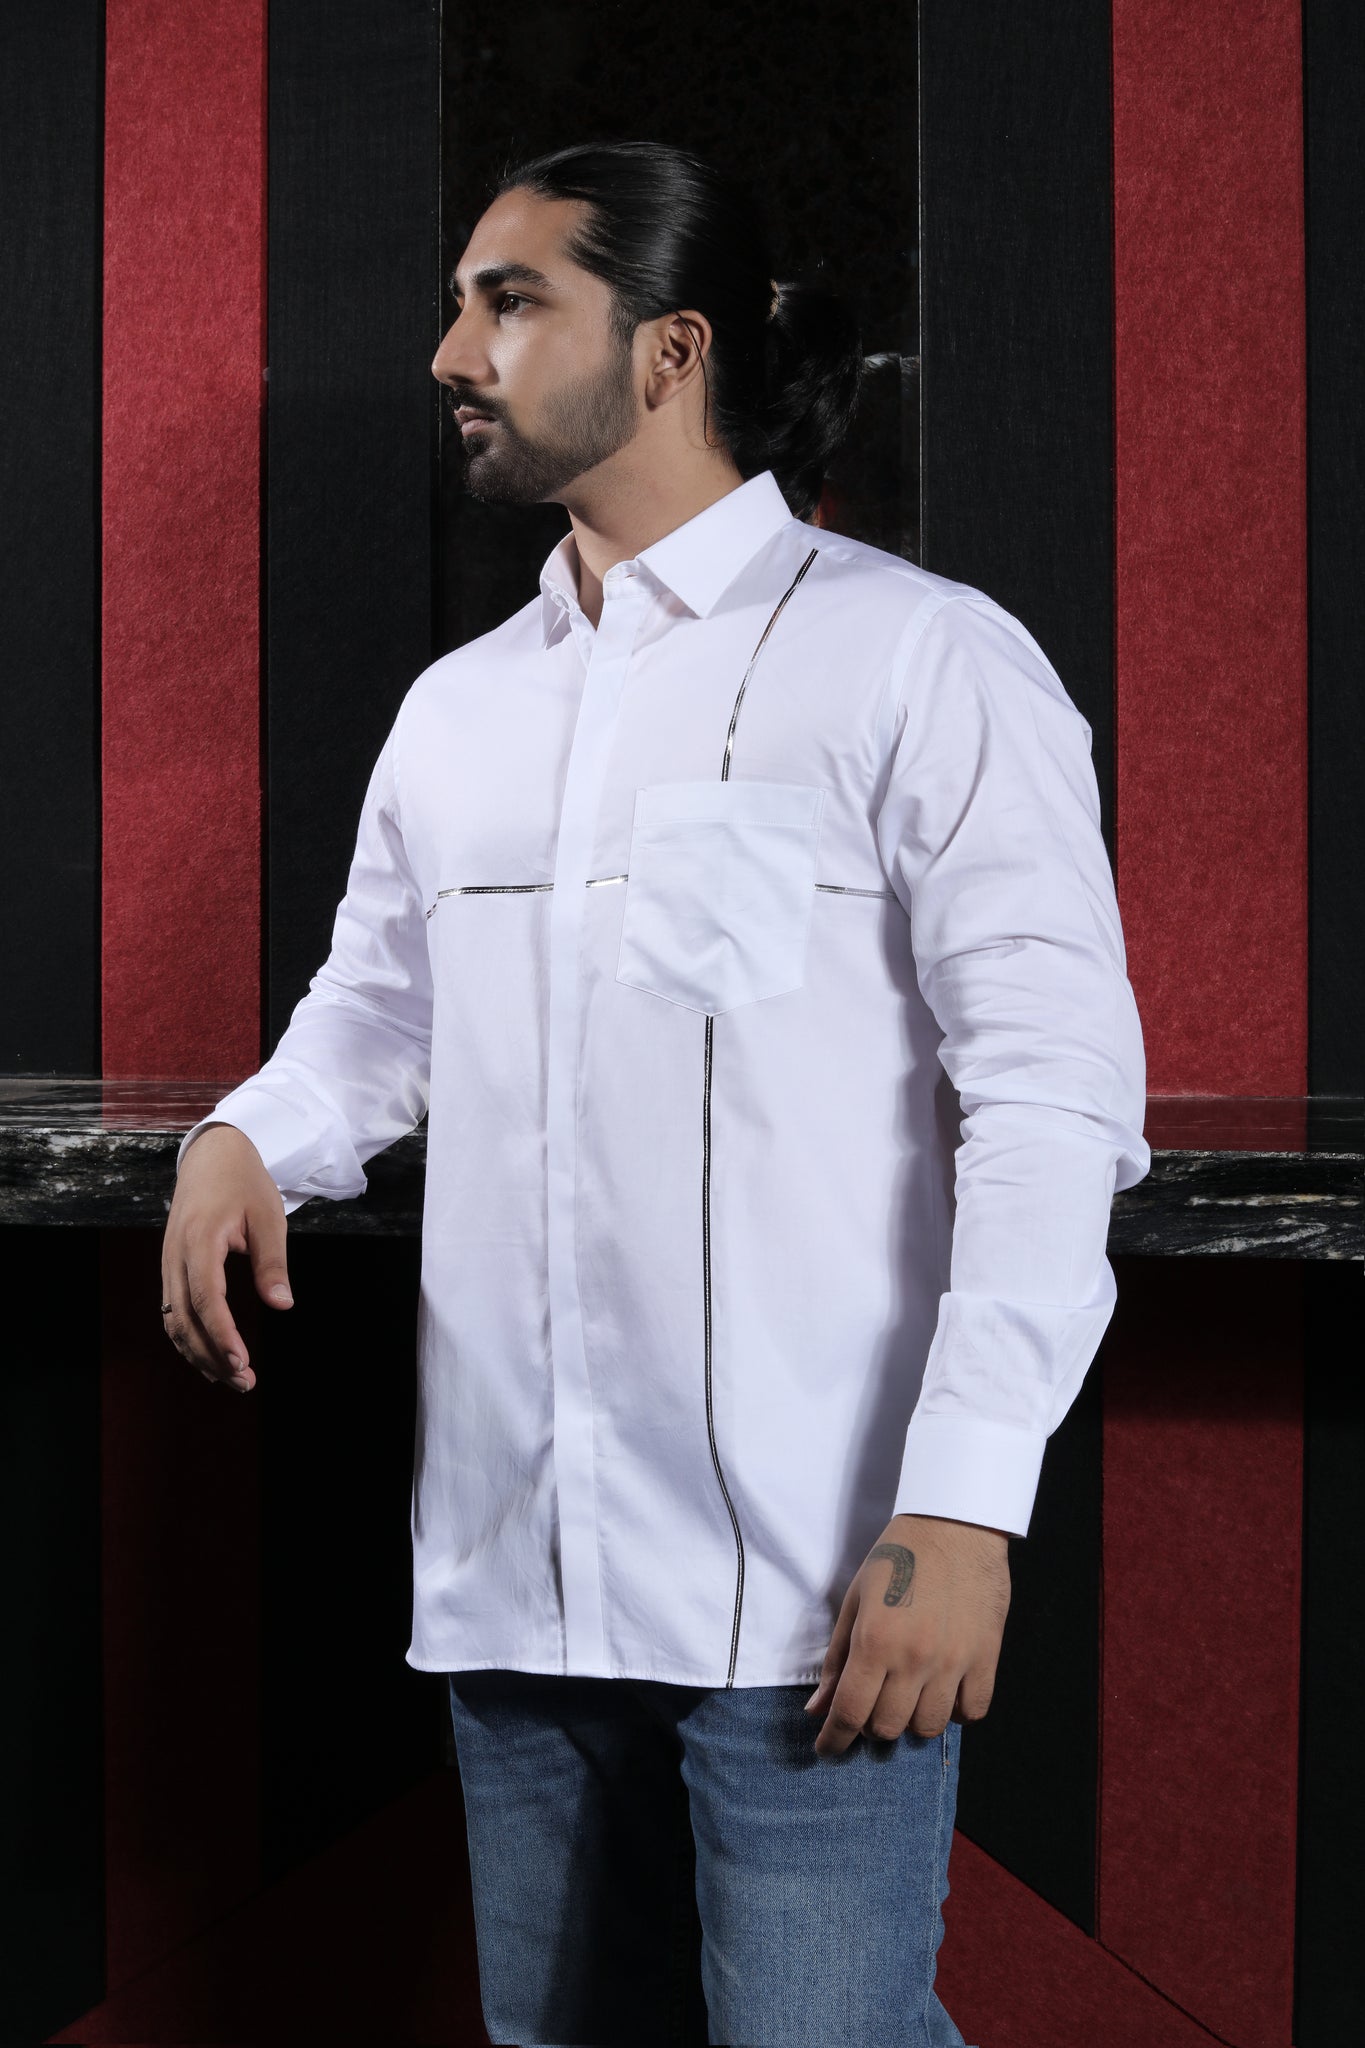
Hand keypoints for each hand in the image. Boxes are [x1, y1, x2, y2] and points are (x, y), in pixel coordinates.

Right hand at [160, 1123, 292, 1391]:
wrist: (212, 1155)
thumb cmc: (243, 1183)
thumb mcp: (267, 1216)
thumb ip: (271, 1262)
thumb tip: (282, 1304)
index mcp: (199, 1240)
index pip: (205, 1297)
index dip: (221, 1333)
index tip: (242, 1361)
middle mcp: (175, 1256)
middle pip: (184, 1318)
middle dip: (212, 1355)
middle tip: (245, 1381)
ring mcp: (168, 1263)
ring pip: (174, 1320)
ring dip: (199, 1353)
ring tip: (233, 1378)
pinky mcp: (171, 1268)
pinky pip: (173, 1311)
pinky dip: (189, 1338)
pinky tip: (212, 1357)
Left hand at [804, 1513, 1009, 1755]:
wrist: (955, 1524)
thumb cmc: (898, 1556)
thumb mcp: (856, 1599)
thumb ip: (837, 1658)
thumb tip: (818, 1709)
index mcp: (875, 1642)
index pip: (849, 1712)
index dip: (834, 1739)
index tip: (827, 1749)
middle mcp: (914, 1659)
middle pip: (887, 1728)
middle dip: (871, 1725)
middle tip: (871, 1704)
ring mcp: (954, 1662)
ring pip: (929, 1728)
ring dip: (912, 1720)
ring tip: (908, 1696)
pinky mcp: (986, 1657)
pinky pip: (971, 1712)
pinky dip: (954, 1712)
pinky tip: (943, 1691)